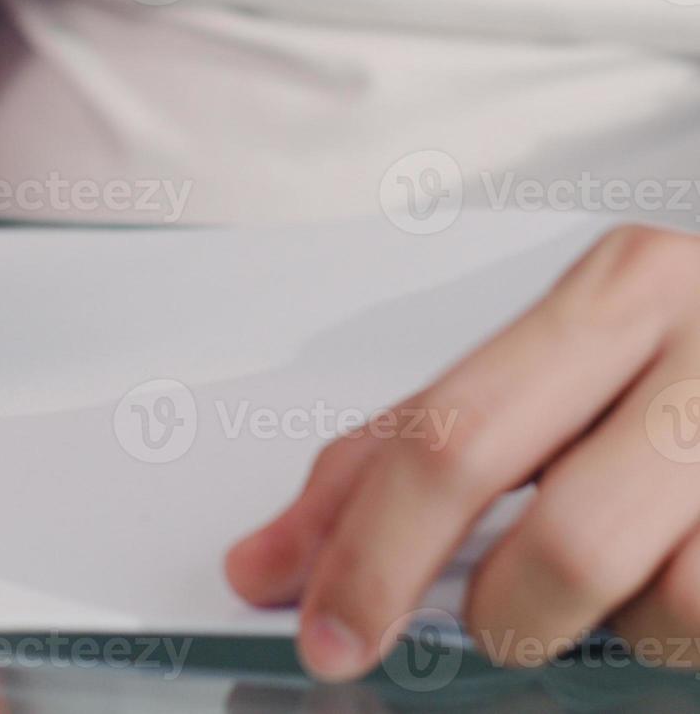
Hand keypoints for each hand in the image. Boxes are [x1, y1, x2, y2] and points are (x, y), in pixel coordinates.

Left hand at [225, 224, 699, 679]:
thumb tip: (272, 559)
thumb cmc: (686, 366)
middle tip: (410, 636)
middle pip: (556, 537)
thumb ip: (407, 452)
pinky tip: (675, 574)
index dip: (361, 551)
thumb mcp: (550, 374)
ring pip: (656, 608)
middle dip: (476, 613)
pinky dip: (673, 633)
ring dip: (593, 627)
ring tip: (607, 572)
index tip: (312, 623)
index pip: (452, 436)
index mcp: (620, 295)